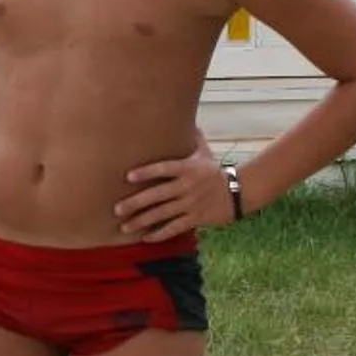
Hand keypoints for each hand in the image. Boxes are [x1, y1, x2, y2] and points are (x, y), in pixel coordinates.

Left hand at [115, 142, 233, 240]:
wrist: (239, 191)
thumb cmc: (215, 171)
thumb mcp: (204, 152)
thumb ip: (191, 138)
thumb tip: (184, 117)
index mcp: (187, 168)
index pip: (164, 169)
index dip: (146, 172)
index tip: (128, 176)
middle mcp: (187, 186)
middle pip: (157, 195)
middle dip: (135, 203)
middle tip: (117, 209)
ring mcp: (191, 204)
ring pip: (162, 214)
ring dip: (142, 221)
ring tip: (125, 227)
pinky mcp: (196, 218)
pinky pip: (175, 228)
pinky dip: (160, 234)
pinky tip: (146, 237)